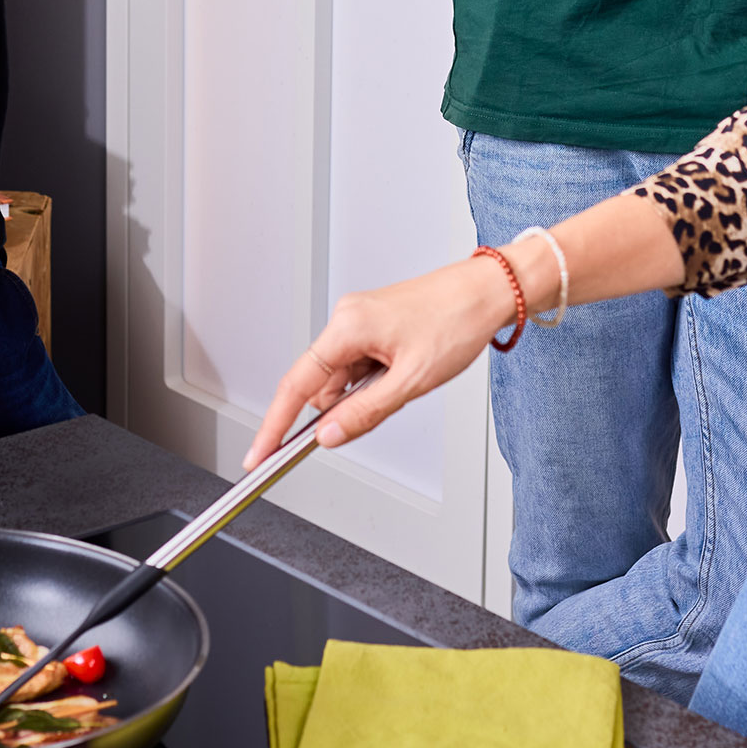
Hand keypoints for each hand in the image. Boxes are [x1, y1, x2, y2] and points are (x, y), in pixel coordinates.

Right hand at [241, 258, 513, 470]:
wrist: (487, 291)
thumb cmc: (456, 321)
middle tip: (388, 401)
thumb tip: (328, 436)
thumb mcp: (411, 380)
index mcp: (348, 325)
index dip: (274, 425)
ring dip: (365, 393)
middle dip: (344, 406)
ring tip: (408, 377)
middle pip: (321, 383)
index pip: (296, 384)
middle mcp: (347, 318)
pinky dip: (375, 381)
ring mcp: (360, 320)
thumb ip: (364, 412)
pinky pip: (359, 366)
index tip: (259, 456)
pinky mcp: (374, 325)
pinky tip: (406, 370)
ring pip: (343, 378)